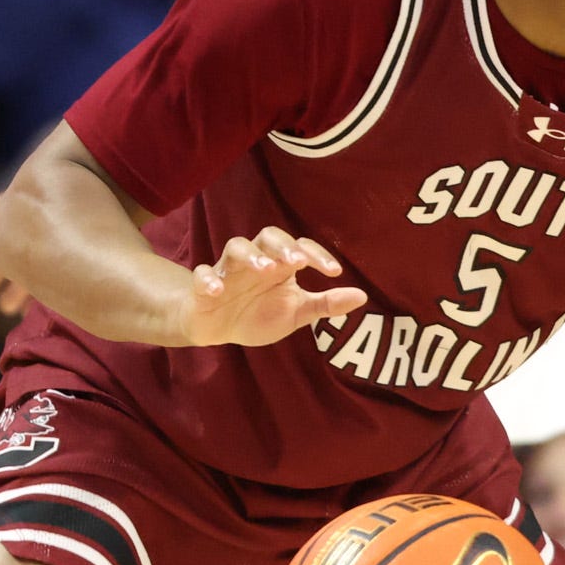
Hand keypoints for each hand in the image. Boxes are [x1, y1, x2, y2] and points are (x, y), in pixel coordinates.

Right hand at [183, 227, 365, 347]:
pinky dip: (208, 279)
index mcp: (280, 265)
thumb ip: (327, 304)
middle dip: (283, 246)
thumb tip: (362, 296)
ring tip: (264, 268)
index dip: (317, 255)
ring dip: (251, 255)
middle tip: (297, 261)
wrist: (218, 328)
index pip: (301, 248)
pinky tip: (217, 290)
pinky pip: (202, 276)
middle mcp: (256, 261)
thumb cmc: (259, 314)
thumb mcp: (297, 313)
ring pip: (236, 246)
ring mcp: (228, 270)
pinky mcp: (203, 286)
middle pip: (268, 236)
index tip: (334, 272)